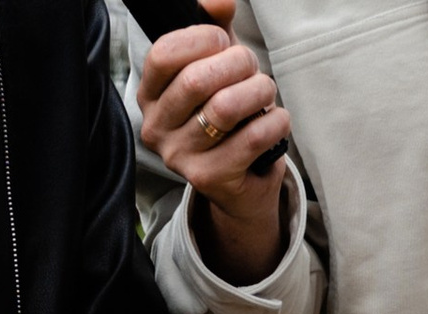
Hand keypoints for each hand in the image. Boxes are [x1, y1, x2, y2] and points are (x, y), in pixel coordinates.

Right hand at [138, 0, 291, 288]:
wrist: (240, 181)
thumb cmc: (226, 113)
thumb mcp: (216, 63)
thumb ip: (214, 27)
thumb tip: (220, 1)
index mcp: (151, 94)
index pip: (164, 54)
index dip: (201, 38)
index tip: (222, 42)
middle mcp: (157, 128)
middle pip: (197, 80)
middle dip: (238, 63)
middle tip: (252, 68)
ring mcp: (180, 158)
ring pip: (225, 108)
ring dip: (258, 90)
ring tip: (265, 92)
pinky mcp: (210, 179)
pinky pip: (251, 137)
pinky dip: (275, 121)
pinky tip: (276, 121)